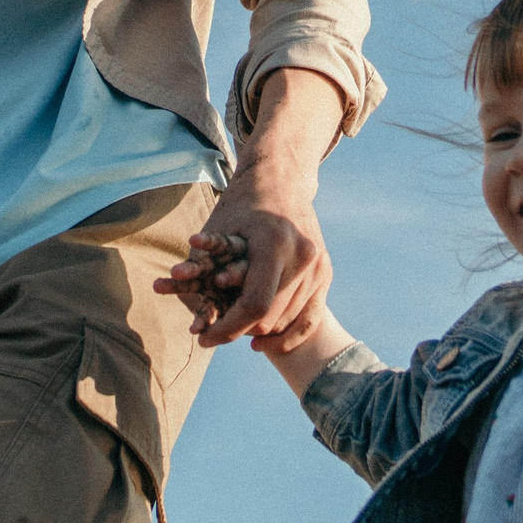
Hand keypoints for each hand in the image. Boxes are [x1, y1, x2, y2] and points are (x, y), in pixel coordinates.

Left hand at [161, 166, 330, 351]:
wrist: (281, 179)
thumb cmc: (239, 205)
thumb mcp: (218, 233)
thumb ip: (208, 275)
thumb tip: (197, 320)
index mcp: (274, 242)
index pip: (254, 304)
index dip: (227, 328)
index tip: (204, 339)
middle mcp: (302, 255)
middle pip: (271, 316)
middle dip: (238, 332)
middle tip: (213, 337)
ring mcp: (318, 264)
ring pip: (288, 319)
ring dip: (260, 332)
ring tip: (232, 335)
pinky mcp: (325, 271)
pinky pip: (310, 317)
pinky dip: (288, 335)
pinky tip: (263, 343)